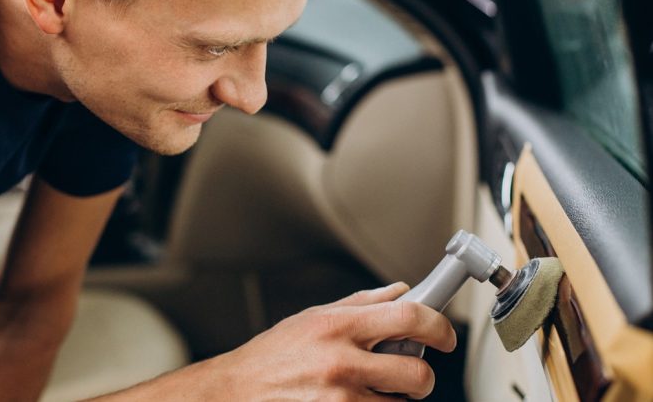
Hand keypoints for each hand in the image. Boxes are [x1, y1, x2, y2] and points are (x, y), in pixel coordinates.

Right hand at [213, 282, 455, 400]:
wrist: (237, 391)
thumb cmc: (272, 355)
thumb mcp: (312, 317)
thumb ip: (361, 304)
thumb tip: (401, 291)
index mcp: (338, 326)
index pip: (409, 317)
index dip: (439, 326)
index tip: (444, 335)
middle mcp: (342, 362)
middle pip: (417, 373)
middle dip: (422, 374)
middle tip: (410, 370)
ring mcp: (341, 400)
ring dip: (396, 398)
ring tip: (370, 388)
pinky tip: (356, 400)